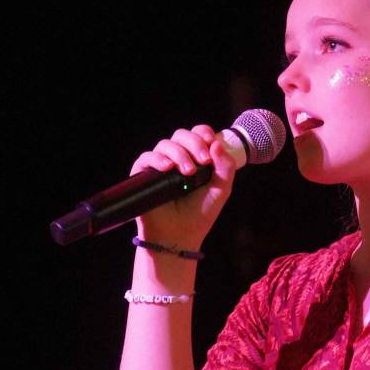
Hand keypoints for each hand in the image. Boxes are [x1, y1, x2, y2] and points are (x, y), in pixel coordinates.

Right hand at [129, 125, 236, 249]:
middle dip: (194, 143)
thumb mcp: (221, 189)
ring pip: (165, 144)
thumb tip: (217, 143)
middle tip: (204, 161)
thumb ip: (225, 167)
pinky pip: (146, 158)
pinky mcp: (144, 176)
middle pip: (181, 135)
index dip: (203, 133)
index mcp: (195, 158)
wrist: (180, 236)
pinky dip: (157, 159)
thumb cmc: (200, 214)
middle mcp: (177, 159)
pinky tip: (168, 168)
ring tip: (188, 172)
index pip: (197, 135)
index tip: (211, 141)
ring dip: (179, 154)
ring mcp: (160, 166)